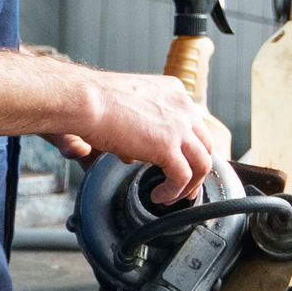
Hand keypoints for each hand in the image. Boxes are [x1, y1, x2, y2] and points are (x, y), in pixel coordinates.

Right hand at [51, 68, 225, 204]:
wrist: (86, 101)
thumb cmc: (94, 102)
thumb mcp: (125, 110)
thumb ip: (136, 131)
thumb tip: (133, 156)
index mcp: (174, 93)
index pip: (194, 125)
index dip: (190, 149)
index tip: (180, 165)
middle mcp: (182, 106)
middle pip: (205, 145)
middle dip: (196, 170)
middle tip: (183, 188)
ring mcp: (179, 126)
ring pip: (202, 163)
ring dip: (188, 185)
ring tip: (171, 197)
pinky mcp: (168, 146)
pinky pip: (182, 177)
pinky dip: (173, 192)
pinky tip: (159, 197)